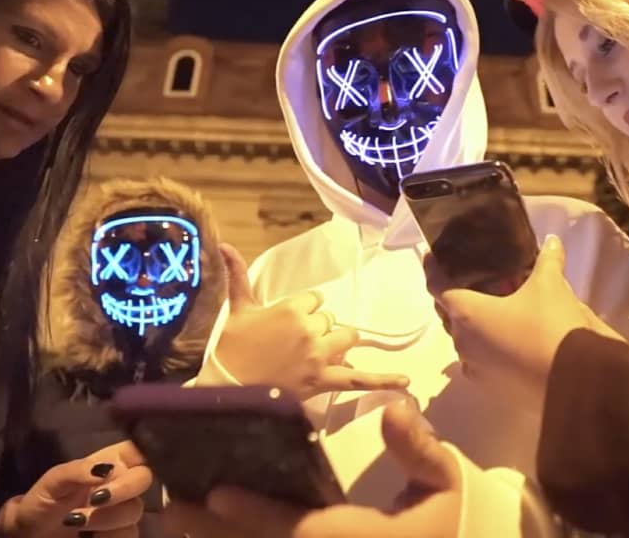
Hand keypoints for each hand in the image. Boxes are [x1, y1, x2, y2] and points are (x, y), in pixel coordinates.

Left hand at [0, 440, 151, 537]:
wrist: (29, 537)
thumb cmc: (42, 501)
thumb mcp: (54, 480)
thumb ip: (79, 470)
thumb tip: (107, 469)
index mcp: (111, 462)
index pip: (138, 449)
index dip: (143, 451)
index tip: (123, 465)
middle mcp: (122, 484)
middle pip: (145, 478)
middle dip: (123, 488)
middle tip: (95, 499)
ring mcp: (123, 512)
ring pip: (135, 509)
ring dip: (107, 517)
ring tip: (75, 521)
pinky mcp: (120, 535)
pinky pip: (129, 534)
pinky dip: (110, 536)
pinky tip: (88, 536)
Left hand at [162, 400, 461, 537]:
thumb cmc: (447, 515)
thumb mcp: (444, 479)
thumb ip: (419, 449)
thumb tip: (394, 408)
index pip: (301, 530)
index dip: (258, 514)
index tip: (217, 492)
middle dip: (220, 533)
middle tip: (173, 509)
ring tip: (180, 517)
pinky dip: (248, 537)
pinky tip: (216, 528)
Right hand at [214, 243, 409, 398]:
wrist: (227, 386)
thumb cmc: (231, 345)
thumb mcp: (237, 307)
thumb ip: (237, 273)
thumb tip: (223, 242)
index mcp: (292, 307)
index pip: (315, 299)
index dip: (303, 309)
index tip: (286, 322)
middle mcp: (310, 328)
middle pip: (330, 319)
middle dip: (317, 328)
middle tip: (293, 342)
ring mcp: (319, 356)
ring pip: (346, 339)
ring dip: (337, 343)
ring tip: (321, 350)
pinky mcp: (323, 381)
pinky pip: (359, 379)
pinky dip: (383, 380)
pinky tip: (405, 381)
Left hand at [433, 234, 624, 410]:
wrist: (579, 383)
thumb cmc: (552, 326)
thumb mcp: (550, 286)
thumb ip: (547, 261)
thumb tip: (552, 241)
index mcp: (466, 313)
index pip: (436, 287)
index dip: (432, 270)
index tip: (430, 257)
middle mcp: (462, 342)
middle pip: (450, 314)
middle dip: (457, 298)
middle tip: (473, 282)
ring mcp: (475, 368)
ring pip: (464, 340)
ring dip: (473, 326)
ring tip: (492, 311)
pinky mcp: (492, 390)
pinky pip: (480, 363)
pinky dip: (487, 349)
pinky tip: (505, 341)